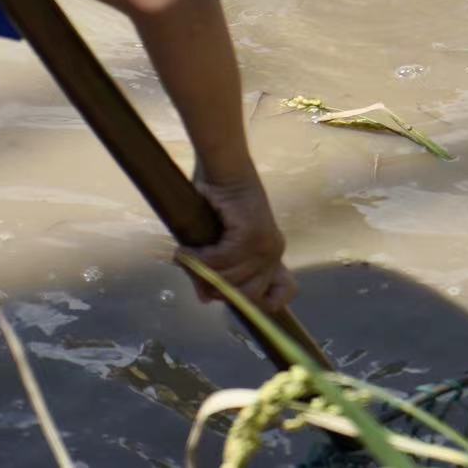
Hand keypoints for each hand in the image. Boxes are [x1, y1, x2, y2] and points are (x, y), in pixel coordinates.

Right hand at [182, 169, 295, 313]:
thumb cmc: (219, 195)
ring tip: (183, 258)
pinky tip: (185, 252)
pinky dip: (200, 259)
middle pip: (248, 294)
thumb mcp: (218, 240)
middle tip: (192, 272)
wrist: (224, 164)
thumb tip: (205, 300)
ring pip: (232, 279)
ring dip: (202, 272)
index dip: (261, 303)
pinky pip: (222, 261)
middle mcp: (275, 251)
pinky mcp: (252, 235)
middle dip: (217, 289)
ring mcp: (267, 244)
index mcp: (272, 252)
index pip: (283, 292)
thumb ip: (216, 270)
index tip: (229, 295)